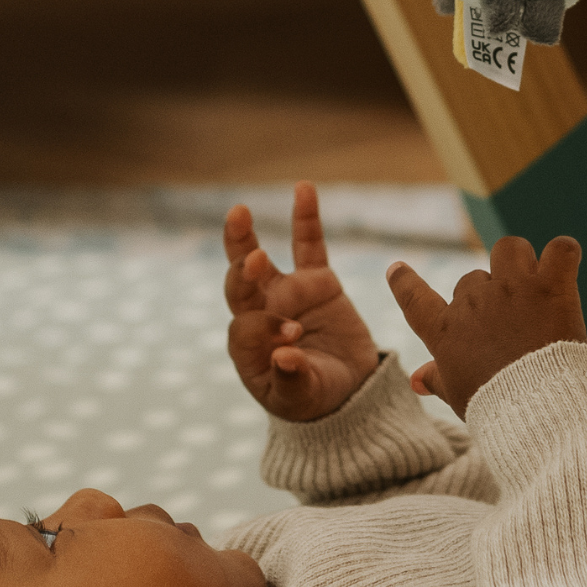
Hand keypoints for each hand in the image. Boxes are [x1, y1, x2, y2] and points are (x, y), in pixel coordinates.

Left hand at [224, 184, 379, 422]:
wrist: (349, 391)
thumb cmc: (314, 398)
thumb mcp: (301, 398)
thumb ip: (292, 378)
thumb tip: (284, 355)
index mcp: (250, 346)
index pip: (247, 326)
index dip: (266, 330)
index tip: (292, 344)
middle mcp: (261, 313)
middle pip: (237, 285)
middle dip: (240, 272)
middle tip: (252, 262)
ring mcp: (287, 293)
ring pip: (258, 260)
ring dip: (243, 237)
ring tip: (237, 211)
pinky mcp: (316, 281)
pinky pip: (308, 244)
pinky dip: (305, 218)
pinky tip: (303, 188)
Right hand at [385, 235, 585, 418]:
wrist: (537, 408)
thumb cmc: (494, 407)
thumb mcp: (458, 395)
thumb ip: (436, 379)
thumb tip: (415, 381)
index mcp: (447, 330)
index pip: (415, 300)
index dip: (404, 283)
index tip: (396, 269)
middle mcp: (475, 302)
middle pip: (473, 278)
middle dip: (488, 295)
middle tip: (508, 325)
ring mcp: (513, 288)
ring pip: (509, 249)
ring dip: (519, 261)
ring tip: (532, 283)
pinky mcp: (551, 286)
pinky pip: (560, 250)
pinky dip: (564, 253)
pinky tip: (564, 263)